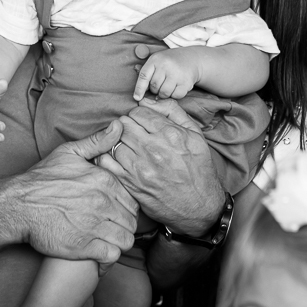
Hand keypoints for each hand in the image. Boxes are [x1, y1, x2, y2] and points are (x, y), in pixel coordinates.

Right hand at [6, 121, 138, 264]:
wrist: (18, 205)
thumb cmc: (42, 179)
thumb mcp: (69, 152)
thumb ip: (97, 141)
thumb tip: (120, 126)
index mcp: (104, 181)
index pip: (133, 200)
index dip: (127, 208)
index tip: (118, 212)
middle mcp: (103, 203)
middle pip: (132, 221)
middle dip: (125, 225)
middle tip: (113, 227)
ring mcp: (94, 226)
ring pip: (126, 240)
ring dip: (120, 241)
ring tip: (109, 240)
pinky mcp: (83, 247)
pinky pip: (112, 256)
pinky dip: (109, 258)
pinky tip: (100, 253)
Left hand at [96, 98, 224, 235]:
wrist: (199, 206)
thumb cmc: (198, 169)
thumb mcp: (195, 135)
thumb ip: (173, 112)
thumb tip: (149, 101)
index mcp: (170, 134)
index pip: (139, 112)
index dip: (138, 116)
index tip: (141, 123)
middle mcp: (154, 149)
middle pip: (124, 124)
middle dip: (127, 126)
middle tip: (133, 134)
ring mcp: (140, 168)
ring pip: (114, 142)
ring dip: (119, 142)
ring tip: (128, 148)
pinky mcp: (130, 184)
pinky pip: (106, 162)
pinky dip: (107, 157)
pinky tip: (117, 159)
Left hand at [132, 46, 198, 100]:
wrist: (192, 59)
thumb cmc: (170, 62)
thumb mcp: (157, 61)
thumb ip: (146, 71)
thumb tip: (136, 81)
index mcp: (156, 59)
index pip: (144, 76)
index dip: (139, 88)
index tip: (137, 98)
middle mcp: (166, 65)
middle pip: (154, 86)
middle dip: (155, 89)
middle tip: (161, 84)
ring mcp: (177, 73)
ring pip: (164, 93)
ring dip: (164, 94)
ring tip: (168, 86)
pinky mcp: (186, 82)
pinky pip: (176, 95)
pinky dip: (175, 95)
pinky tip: (176, 87)